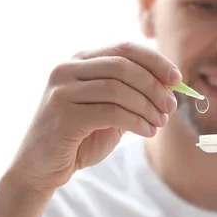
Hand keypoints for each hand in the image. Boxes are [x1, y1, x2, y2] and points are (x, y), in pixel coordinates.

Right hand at [7, 42, 180, 194]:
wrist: (40, 168)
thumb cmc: (79, 138)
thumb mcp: (110, 111)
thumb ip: (132, 95)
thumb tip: (170, 85)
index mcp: (80, 60)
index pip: (124, 48)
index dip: (154, 61)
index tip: (176, 78)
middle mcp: (67, 68)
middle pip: (123, 65)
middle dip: (154, 85)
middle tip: (171, 106)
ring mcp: (62, 90)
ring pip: (118, 88)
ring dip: (147, 106)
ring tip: (160, 123)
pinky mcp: (63, 114)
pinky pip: (111, 112)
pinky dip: (136, 121)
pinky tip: (147, 132)